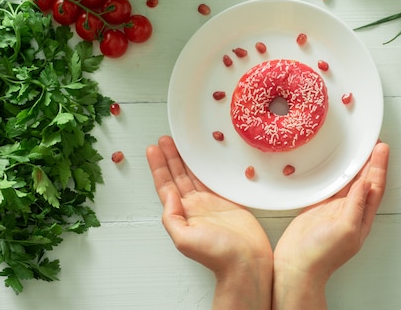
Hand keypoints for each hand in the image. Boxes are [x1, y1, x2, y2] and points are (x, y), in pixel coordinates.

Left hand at [146, 135, 272, 309]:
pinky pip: (215, 178)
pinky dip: (208, 167)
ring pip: (194, 175)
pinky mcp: (229, 200)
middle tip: (165, 139)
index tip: (152, 149)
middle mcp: (195, 206)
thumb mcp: (184, 239)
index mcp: (182, 214)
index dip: (158, 167)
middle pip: (178, 176)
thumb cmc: (218, 255)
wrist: (247, 261)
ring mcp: (211, 202)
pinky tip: (204, 157)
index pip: (165, 186)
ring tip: (178, 142)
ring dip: (186, 159)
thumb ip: (172, 217)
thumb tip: (170, 195)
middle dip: (170, 157)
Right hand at [272, 142, 388, 309]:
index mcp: (361, 218)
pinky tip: (335, 164)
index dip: (379, 166)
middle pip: (364, 180)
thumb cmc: (321, 256)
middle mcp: (350, 212)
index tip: (381, 148)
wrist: (295, 266)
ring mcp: (333, 209)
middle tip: (374, 142)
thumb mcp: (345, 229)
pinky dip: (334, 174)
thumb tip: (366, 183)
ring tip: (359, 148)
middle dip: (370, 161)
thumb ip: (357, 205)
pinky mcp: (317, 207)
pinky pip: (329, 186)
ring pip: (348, 181)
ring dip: (354, 165)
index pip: (375, 186)